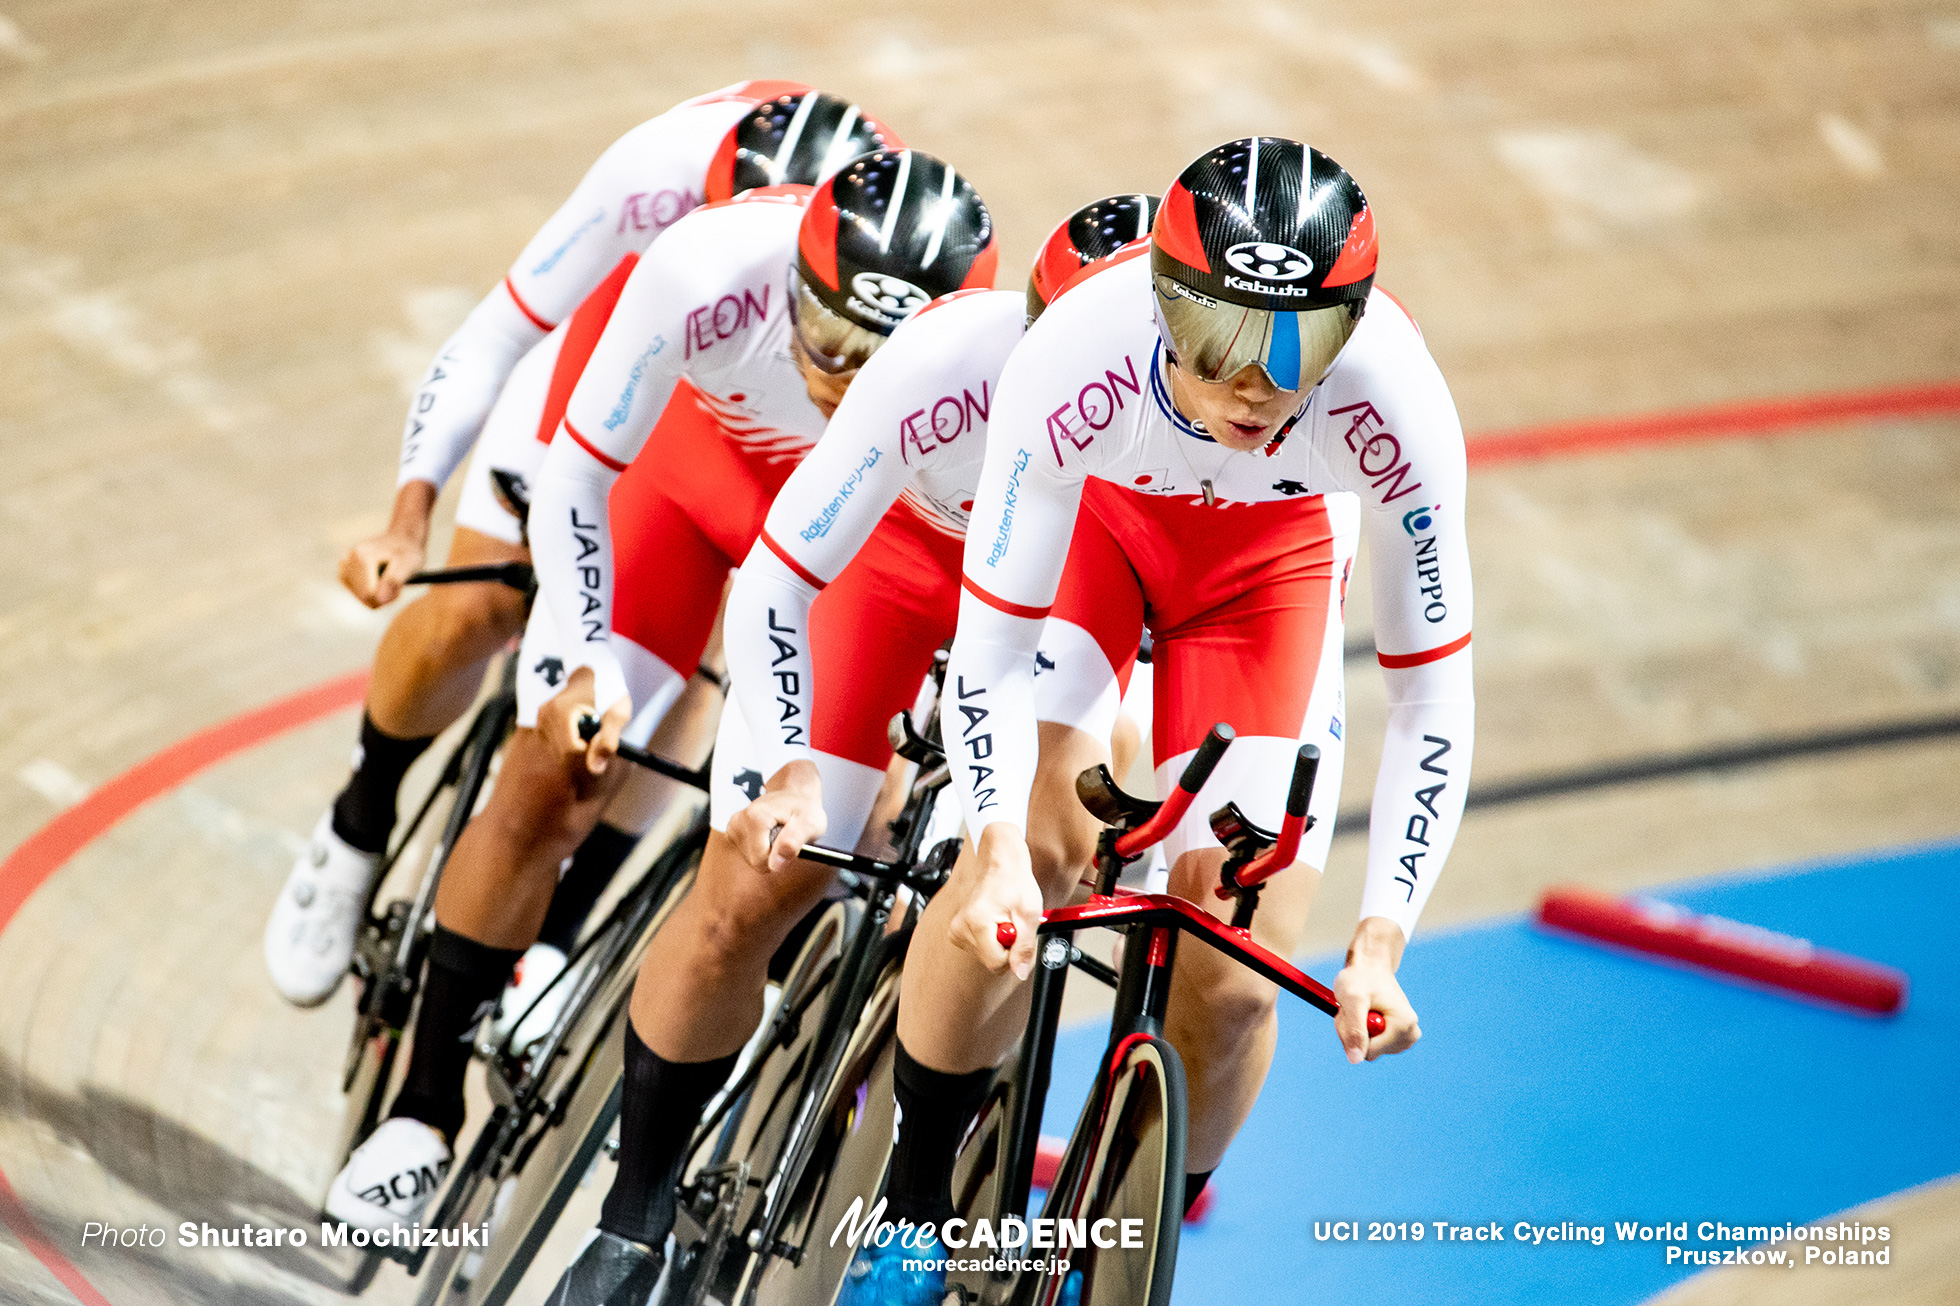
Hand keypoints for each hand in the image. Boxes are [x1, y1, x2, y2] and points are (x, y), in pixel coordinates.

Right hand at [338, 481, 434, 606]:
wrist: (403, 539)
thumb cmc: (408, 551)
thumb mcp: (409, 564)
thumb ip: (394, 581)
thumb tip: (380, 599)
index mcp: (364, 556)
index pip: (369, 594)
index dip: (387, 597)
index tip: (399, 588)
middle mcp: (350, 558)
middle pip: (363, 596)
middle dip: (382, 597)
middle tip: (397, 584)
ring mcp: (345, 563)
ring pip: (359, 596)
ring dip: (376, 595)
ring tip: (389, 580)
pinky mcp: (345, 569)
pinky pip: (356, 592)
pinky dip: (368, 591)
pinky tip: (379, 581)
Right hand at [538, 666, 629, 777]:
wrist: (594, 673)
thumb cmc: (610, 690)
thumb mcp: (617, 712)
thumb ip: (608, 740)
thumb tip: (596, 768)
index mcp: (561, 710)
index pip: (572, 750)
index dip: (590, 750)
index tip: (600, 735)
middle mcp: (546, 714)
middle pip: (564, 754)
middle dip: (584, 750)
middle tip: (597, 732)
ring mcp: (540, 719)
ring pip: (559, 754)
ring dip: (577, 748)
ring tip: (589, 726)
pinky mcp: (539, 724)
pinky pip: (556, 748)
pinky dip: (569, 745)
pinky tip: (579, 728)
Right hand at [727, 760, 827, 871]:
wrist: (796, 795)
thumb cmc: (805, 809)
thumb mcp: (810, 823)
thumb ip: (793, 842)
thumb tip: (775, 864)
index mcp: (754, 817)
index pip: (760, 861)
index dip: (779, 858)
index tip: (789, 841)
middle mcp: (738, 820)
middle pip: (754, 861)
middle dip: (773, 855)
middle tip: (785, 836)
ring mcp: (733, 826)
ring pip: (751, 859)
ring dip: (768, 851)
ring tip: (779, 833)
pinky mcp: (732, 831)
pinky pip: (747, 853)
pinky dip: (760, 848)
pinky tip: (769, 834)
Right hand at [948, 823, 1041, 979]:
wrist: (1001, 863)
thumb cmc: (1014, 882)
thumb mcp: (1029, 914)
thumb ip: (1024, 947)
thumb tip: (1019, 973)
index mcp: (975, 923)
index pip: (997, 962)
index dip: (1014, 951)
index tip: (1018, 931)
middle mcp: (960, 928)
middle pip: (990, 961)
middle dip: (1007, 946)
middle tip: (1013, 923)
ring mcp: (957, 930)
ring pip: (986, 955)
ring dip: (1000, 941)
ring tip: (1004, 917)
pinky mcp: (957, 931)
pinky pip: (980, 947)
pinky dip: (992, 937)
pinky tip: (995, 919)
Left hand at [1333, 916, 1417, 1063]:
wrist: (1369, 967)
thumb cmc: (1360, 979)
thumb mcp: (1353, 1000)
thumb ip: (1354, 1029)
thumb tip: (1356, 1060)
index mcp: (1404, 1025)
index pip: (1369, 1052)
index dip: (1353, 1034)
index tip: (1353, 1011)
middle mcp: (1410, 1035)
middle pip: (1369, 1053)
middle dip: (1353, 1033)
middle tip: (1353, 1008)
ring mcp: (1405, 1038)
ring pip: (1367, 1050)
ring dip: (1355, 1031)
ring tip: (1360, 1008)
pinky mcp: (1397, 1039)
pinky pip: (1370, 1046)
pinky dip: (1360, 1031)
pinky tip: (1365, 1013)